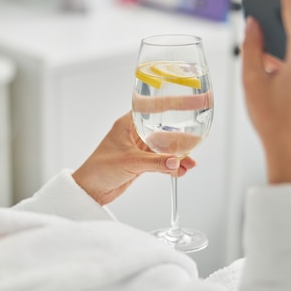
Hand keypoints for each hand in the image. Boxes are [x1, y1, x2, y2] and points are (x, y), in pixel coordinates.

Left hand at [72, 112, 195, 204]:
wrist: (90, 190)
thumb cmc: (99, 169)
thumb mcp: (129, 162)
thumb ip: (155, 162)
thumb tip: (176, 162)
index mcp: (129, 123)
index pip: (155, 107)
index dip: (176, 103)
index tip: (194, 101)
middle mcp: (135, 133)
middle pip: (165, 128)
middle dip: (182, 135)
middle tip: (200, 137)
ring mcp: (139, 148)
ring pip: (165, 147)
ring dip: (179, 155)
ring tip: (190, 162)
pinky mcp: (142, 163)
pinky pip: (162, 161)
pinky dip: (172, 166)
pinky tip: (181, 170)